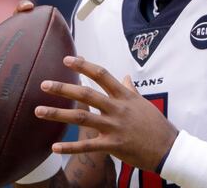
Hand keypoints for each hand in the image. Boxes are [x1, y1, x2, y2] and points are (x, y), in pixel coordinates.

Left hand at [34, 56, 178, 171]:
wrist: (168, 147)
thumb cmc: (155, 124)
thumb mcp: (143, 103)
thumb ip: (130, 90)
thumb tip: (124, 77)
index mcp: (124, 96)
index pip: (101, 75)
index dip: (83, 66)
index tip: (67, 59)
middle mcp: (117, 108)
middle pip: (86, 94)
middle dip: (63, 88)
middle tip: (44, 84)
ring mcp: (114, 127)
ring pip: (81, 118)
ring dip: (58, 114)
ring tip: (38, 111)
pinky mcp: (113, 145)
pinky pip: (87, 146)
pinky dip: (70, 147)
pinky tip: (54, 148)